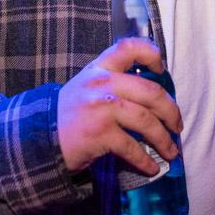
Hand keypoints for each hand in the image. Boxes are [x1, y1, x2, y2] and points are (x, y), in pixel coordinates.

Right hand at [55, 38, 182, 173]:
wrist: (37, 138)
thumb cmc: (69, 115)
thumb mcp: (87, 88)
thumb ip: (113, 84)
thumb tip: (154, 99)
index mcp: (100, 69)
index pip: (128, 47)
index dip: (150, 53)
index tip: (161, 68)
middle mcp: (102, 83)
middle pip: (150, 91)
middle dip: (171, 111)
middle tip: (177, 126)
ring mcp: (101, 107)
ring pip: (146, 120)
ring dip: (164, 139)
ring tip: (171, 151)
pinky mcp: (99, 133)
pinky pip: (132, 147)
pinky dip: (145, 160)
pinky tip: (151, 167)